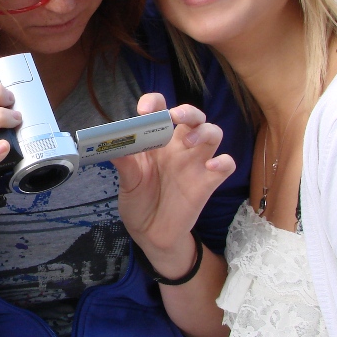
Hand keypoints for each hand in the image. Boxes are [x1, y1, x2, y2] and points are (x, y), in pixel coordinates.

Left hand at [113, 93, 234, 269]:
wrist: (149, 233)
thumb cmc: (138, 200)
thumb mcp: (127, 180)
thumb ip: (123, 162)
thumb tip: (110, 144)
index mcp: (157, 140)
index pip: (161, 109)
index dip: (155, 103)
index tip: (145, 110)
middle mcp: (178, 147)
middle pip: (193, 116)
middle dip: (187, 111)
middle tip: (174, 116)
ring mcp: (195, 163)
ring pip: (214, 133)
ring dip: (204, 131)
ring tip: (188, 141)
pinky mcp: (207, 183)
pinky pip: (226, 165)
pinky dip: (223, 162)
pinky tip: (212, 166)